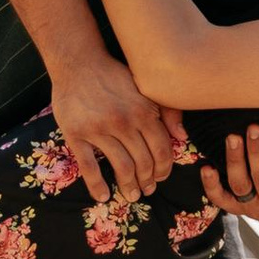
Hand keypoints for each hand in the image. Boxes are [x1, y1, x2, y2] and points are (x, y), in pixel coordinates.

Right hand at [49, 48, 182, 204]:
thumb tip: (182, 137)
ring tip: (132, 195)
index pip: (161, 149)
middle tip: (148, 189)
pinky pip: (88, 166)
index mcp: (143, 111)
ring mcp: (98, 129)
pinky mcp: (76, 134)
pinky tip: (102, 196)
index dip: (164, 168)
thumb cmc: (114, 75)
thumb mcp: (145, 86)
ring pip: (121, 166)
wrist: (78, 62)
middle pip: (143, 162)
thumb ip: (167, 110)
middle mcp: (123, 122)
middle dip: (149, 180)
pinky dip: (97, 185)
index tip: (162, 177)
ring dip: (129, 186)